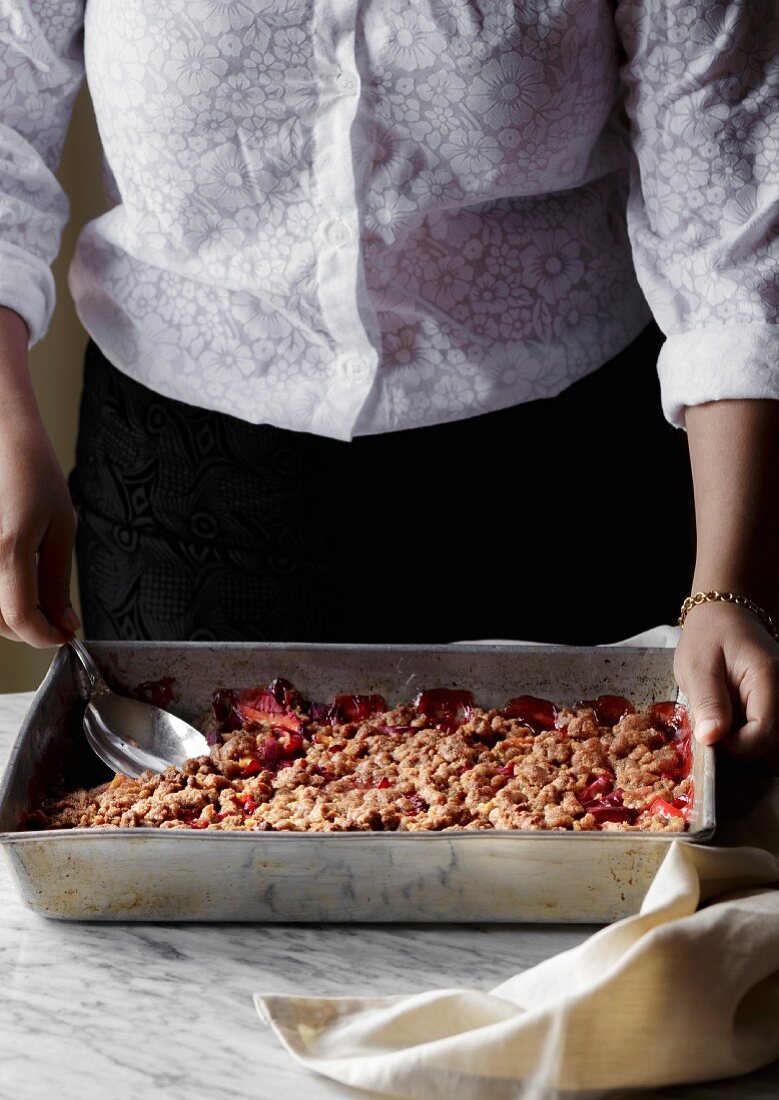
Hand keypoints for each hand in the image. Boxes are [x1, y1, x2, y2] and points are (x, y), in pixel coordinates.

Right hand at [0, 409, 80, 646]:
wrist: (2, 439)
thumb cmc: (33, 474)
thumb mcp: (60, 528)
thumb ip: (57, 583)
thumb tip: (65, 624)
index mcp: (8, 550)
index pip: (19, 619)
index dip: (45, 636)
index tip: (65, 634)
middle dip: (28, 629)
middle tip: (56, 619)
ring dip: (9, 617)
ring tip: (36, 600)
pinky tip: (14, 583)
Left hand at [674, 600, 778, 768]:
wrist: (725, 616)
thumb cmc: (709, 636)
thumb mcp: (696, 665)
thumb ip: (706, 701)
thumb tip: (711, 737)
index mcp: (768, 679)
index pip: (766, 732)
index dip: (737, 746)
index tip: (711, 736)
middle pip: (775, 743)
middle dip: (742, 747)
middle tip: (713, 730)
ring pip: (774, 743)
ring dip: (746, 743)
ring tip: (722, 722)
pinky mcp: (776, 706)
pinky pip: (769, 734)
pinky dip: (749, 735)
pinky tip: (731, 722)